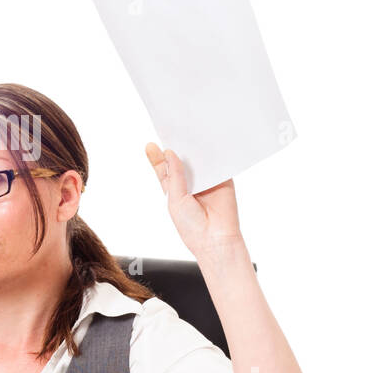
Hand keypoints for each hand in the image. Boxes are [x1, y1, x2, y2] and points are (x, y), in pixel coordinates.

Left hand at [145, 143, 242, 259]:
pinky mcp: (223, 179)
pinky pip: (218, 163)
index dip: (157, 157)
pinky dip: (214, 154)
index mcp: (174, 189)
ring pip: (198, 159)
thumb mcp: (175, 199)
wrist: (215, 239)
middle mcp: (190, 183)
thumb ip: (174, 175)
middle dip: (176, 147)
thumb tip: (170, 153)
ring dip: (194, 148)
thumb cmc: (192, 226)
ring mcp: (206, 180)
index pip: (164, 169)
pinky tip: (207, 144)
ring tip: (187, 135)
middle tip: (170, 133)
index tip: (150, 145)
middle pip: (181, 160)